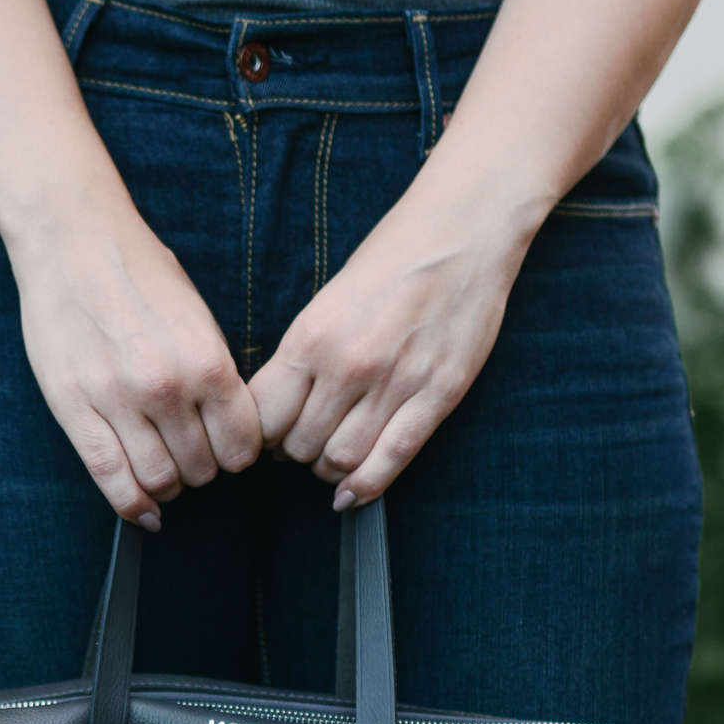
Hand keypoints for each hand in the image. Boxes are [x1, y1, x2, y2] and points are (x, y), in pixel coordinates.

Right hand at [8, 194, 261, 527]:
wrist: (72, 240)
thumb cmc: (139, 273)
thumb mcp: (197, 317)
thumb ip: (214, 375)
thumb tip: (228, 430)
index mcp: (206, 361)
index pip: (241, 445)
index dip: (237, 454)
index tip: (226, 448)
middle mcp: (165, 386)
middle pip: (201, 469)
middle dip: (201, 469)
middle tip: (190, 453)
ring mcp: (116, 400)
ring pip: (158, 480)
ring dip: (167, 484)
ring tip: (164, 469)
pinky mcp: (74, 409)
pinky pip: (110, 477)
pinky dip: (131, 504)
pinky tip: (143, 510)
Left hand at [248, 175, 529, 506]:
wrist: (463, 230)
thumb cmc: (393, 258)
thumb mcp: (328, 300)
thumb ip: (303, 355)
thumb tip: (278, 409)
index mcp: (311, 337)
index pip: (263, 416)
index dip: (260, 434)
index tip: (268, 434)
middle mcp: (348, 365)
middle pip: (298, 445)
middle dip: (294, 452)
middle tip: (303, 443)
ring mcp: (395, 384)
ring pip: (340, 460)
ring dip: (328, 468)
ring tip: (331, 455)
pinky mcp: (437, 395)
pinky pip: (391, 460)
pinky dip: (365, 486)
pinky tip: (351, 492)